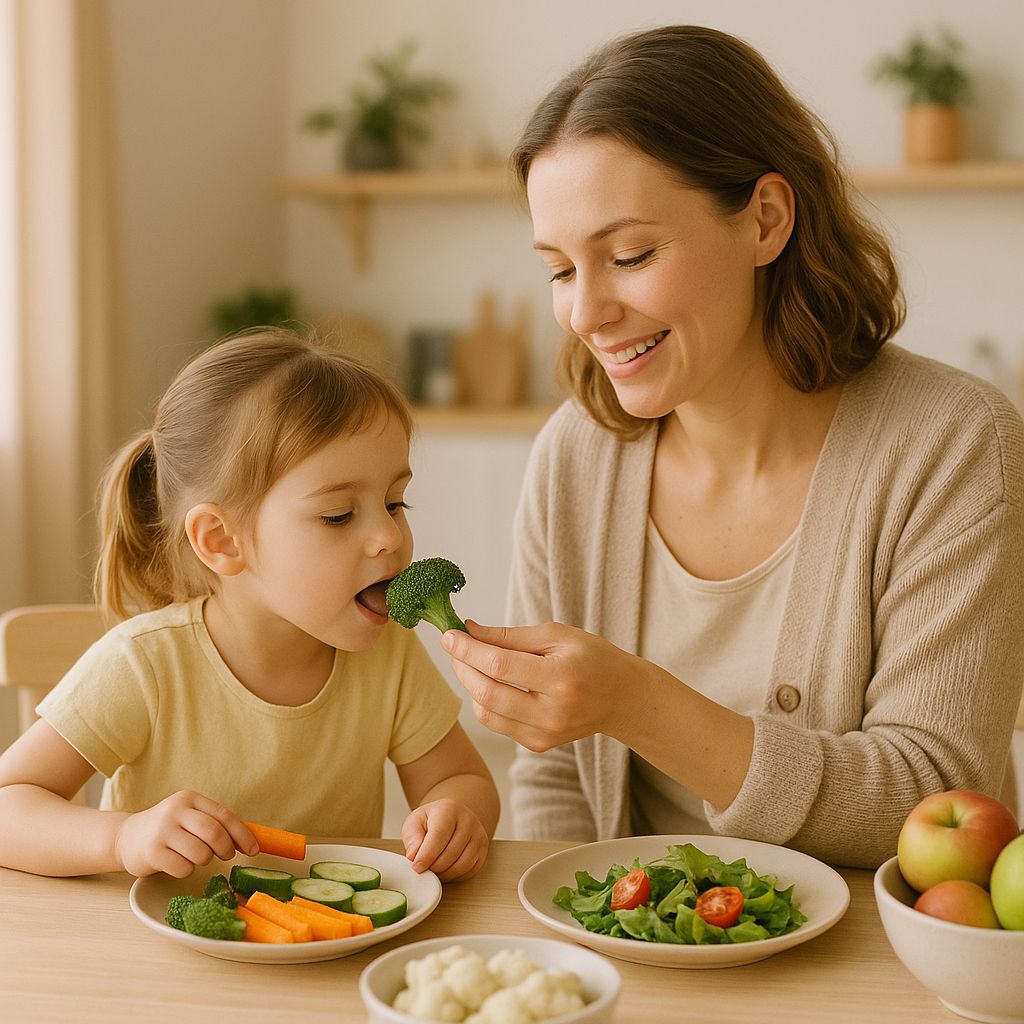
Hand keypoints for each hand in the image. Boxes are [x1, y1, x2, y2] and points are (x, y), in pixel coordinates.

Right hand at [114, 789, 257, 877]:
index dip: (242, 834)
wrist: (126, 837)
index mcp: (189, 799)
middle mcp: (175, 811)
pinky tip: (176, 863)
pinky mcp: (151, 852)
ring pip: (200, 853)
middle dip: (225, 848)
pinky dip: (186, 870)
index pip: (223, 815)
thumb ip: (213, 823)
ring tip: (193, 856)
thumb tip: (250, 839)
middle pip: (214, 833)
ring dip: (203, 861)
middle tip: (226, 856)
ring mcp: (162, 831)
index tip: (254, 850)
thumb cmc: (168, 829)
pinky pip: (183, 867)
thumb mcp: (189, 817)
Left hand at [401, 797, 488, 881]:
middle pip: (451, 852)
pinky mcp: (483, 850)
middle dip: (434, 867)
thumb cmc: (432, 821)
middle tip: (423, 869)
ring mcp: (479, 835)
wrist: (452, 817)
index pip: (439, 834)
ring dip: (444, 874)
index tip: (416, 867)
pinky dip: (455, 876)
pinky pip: (470, 871)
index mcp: (449, 809)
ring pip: (462, 865)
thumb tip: (413, 856)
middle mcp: (468, 820)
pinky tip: (445, 869)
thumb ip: (412, 838)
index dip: (427, 855)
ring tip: (433, 869)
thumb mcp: (415, 822)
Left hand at [442, 620, 647, 750]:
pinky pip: (497, 724)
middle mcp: (551, 713)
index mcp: (560, 679)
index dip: (468, 650)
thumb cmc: (592, 658)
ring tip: (470, 662)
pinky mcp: (538, 745)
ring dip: (469, 685)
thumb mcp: (556, 635)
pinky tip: (490, 682)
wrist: (622, 697)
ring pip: (486, 713)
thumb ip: (510, 636)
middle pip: (487, 693)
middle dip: (462, 667)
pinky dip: (485, 701)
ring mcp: (544, 734)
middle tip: (454, 646)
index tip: (449, 634)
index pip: (500, 665)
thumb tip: (469, 631)